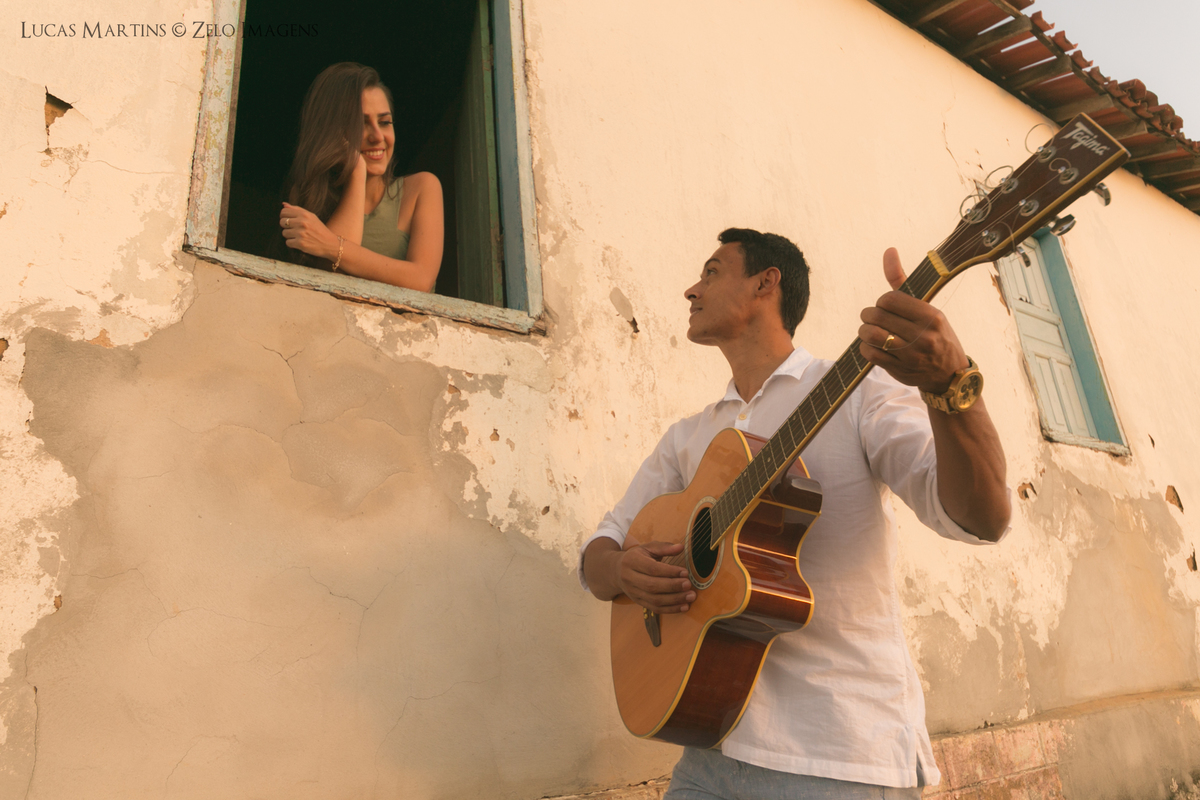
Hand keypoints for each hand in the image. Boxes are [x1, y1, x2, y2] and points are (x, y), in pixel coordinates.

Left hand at [280, 202, 337, 259]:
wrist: (330, 244)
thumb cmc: (319, 229)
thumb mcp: (311, 217)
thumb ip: (297, 210)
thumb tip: (284, 204)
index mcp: (304, 215)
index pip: (284, 212)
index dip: (284, 216)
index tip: (289, 220)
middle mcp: (302, 223)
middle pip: (282, 222)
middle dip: (286, 226)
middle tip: (294, 229)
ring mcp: (301, 233)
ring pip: (284, 233)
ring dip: (290, 235)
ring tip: (299, 236)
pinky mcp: (300, 243)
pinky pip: (288, 242)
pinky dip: (292, 243)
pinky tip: (300, 242)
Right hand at [616, 542, 695, 613]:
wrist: (616, 571)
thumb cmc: (637, 557)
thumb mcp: (647, 548)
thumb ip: (664, 547)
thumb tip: (680, 547)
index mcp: (632, 561)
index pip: (651, 569)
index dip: (669, 572)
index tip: (684, 572)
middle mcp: (630, 578)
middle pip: (652, 586)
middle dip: (673, 586)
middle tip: (688, 584)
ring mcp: (633, 592)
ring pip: (654, 600)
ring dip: (674, 600)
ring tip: (690, 596)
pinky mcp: (638, 602)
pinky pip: (655, 609)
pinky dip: (671, 609)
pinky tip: (684, 606)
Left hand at [858, 248, 968, 392]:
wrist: (949, 374)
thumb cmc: (935, 334)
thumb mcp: (927, 307)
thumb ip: (902, 281)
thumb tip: (888, 250)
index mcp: (931, 316)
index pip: (890, 299)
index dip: (882, 301)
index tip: (886, 306)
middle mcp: (922, 335)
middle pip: (877, 317)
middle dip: (869, 315)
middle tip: (872, 317)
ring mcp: (911, 355)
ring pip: (871, 336)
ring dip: (864, 331)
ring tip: (869, 330)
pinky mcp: (899, 370)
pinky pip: (870, 354)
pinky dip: (865, 347)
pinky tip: (872, 345)